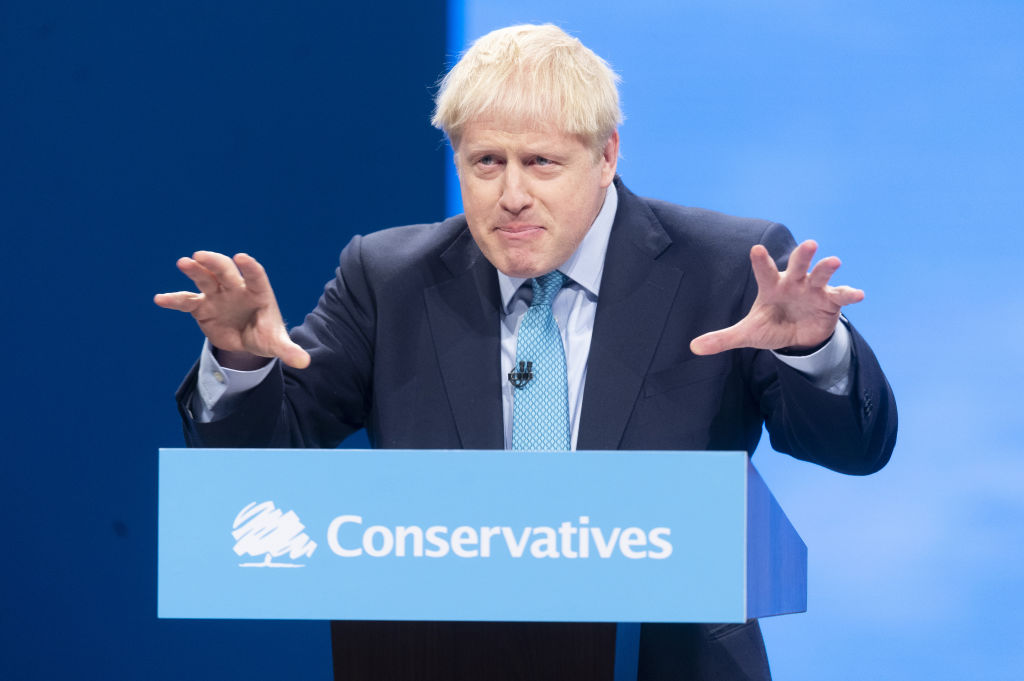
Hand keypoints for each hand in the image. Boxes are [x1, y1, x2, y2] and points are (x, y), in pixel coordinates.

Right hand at [154, 251, 309, 368]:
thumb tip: (305, 362)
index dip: (249, 267)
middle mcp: (236, 289)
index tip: (242, 258)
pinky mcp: (201, 306)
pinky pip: (186, 301)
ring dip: (195, 271)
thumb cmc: (265, 335)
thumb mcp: (276, 344)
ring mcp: (217, 295)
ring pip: (205, 279)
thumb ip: (288, 350)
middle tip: (201, 256)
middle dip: (215, 263)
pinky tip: (160, 299)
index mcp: (258, 293)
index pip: (255, 276)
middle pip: (226, 271)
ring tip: (183, 263)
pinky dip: (174, 300)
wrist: (246, 341)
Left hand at [690, 240, 862, 355]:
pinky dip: (849, 294)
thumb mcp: (748, 333)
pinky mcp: (831, 301)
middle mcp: (794, 282)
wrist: (797, 337)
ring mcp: (814, 289)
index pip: (764, 271)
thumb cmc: (771, 326)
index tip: (756, 250)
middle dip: (802, 256)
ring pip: (820, 275)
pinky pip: (841, 295)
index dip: (760, 261)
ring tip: (834, 260)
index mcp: (772, 286)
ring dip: (826, 268)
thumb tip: (693, 347)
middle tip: (808, 244)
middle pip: (798, 266)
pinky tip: (858, 294)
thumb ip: (723, 338)